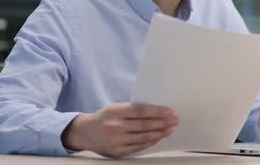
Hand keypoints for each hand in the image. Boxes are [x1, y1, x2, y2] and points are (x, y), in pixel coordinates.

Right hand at [62, 102, 178, 157]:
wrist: (84, 133)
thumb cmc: (105, 117)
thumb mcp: (115, 108)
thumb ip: (132, 109)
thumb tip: (157, 110)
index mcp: (115, 112)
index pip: (141, 111)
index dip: (157, 111)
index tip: (170, 111)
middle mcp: (115, 127)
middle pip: (144, 125)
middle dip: (163, 122)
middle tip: (175, 120)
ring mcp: (116, 141)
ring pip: (144, 137)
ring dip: (160, 133)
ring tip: (170, 129)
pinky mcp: (117, 152)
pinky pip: (139, 147)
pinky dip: (150, 142)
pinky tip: (158, 137)